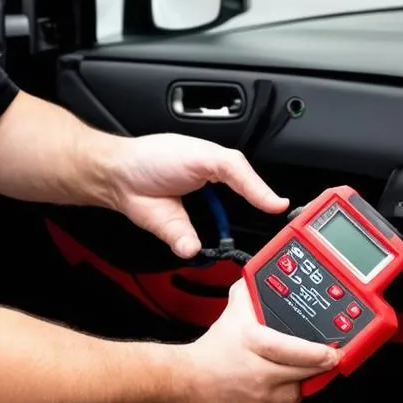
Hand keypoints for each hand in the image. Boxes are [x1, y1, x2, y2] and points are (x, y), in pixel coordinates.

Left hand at [109, 134, 287, 257]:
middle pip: (240, 219)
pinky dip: (193, 247)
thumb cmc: (157, 156)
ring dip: (225, 242)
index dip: (267, 200)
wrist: (119, 174)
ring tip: (232, 237)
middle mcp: (210, 199)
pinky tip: (195, 241)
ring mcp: (195, 220)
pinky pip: (191, 247)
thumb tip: (269, 201)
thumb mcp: (208, 157)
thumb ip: (240, 178)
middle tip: (270, 233)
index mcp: (220, 173)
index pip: (252, 188)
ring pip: (219, 239)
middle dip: (252, 227)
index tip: (282, 211)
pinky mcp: (177, 236)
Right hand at [183, 281, 339, 402]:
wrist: (192, 378)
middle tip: (332, 355)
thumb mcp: (234, 310)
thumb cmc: (214, 348)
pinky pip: (289, 400)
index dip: (317, 353)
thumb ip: (253, 290)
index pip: (292, 351)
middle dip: (322, 364)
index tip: (333, 351)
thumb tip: (267, 277)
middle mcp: (259, 372)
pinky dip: (294, 388)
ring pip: (299, 389)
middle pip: (303, 372)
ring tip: (309, 364)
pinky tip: (291, 377)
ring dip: (308, 378)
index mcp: (254, 342)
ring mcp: (262, 393)